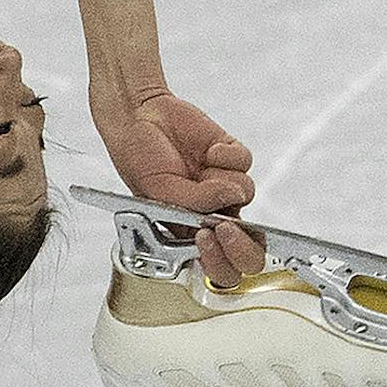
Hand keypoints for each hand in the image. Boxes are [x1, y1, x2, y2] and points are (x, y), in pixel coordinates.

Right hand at [96, 90, 265, 286]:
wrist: (140, 118)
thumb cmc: (138, 158)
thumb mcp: (156, 191)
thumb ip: (193, 202)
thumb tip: (228, 195)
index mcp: (190, 234)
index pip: (219, 268)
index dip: (222, 262)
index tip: (205, 237)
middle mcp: (211, 213)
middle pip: (249, 245)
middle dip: (243, 241)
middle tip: (223, 226)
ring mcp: (222, 186)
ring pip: (246, 193)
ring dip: (222, 180)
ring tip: (197, 169)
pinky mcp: (231, 158)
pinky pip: (244, 162)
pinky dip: (226, 155)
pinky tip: (206, 151)